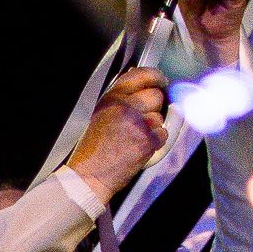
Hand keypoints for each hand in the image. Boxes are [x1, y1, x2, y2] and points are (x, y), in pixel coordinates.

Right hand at [64, 68, 170, 200]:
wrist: (89, 176)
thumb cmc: (93, 150)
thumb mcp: (100, 114)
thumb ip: (119, 98)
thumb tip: (139, 84)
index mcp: (112, 99)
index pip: (141, 75)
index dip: (155, 76)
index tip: (161, 80)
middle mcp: (125, 107)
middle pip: (156, 95)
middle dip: (154, 107)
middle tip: (143, 120)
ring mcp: (137, 123)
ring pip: (160, 117)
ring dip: (153, 127)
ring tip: (134, 138)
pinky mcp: (146, 140)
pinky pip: (163, 134)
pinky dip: (155, 142)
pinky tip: (139, 147)